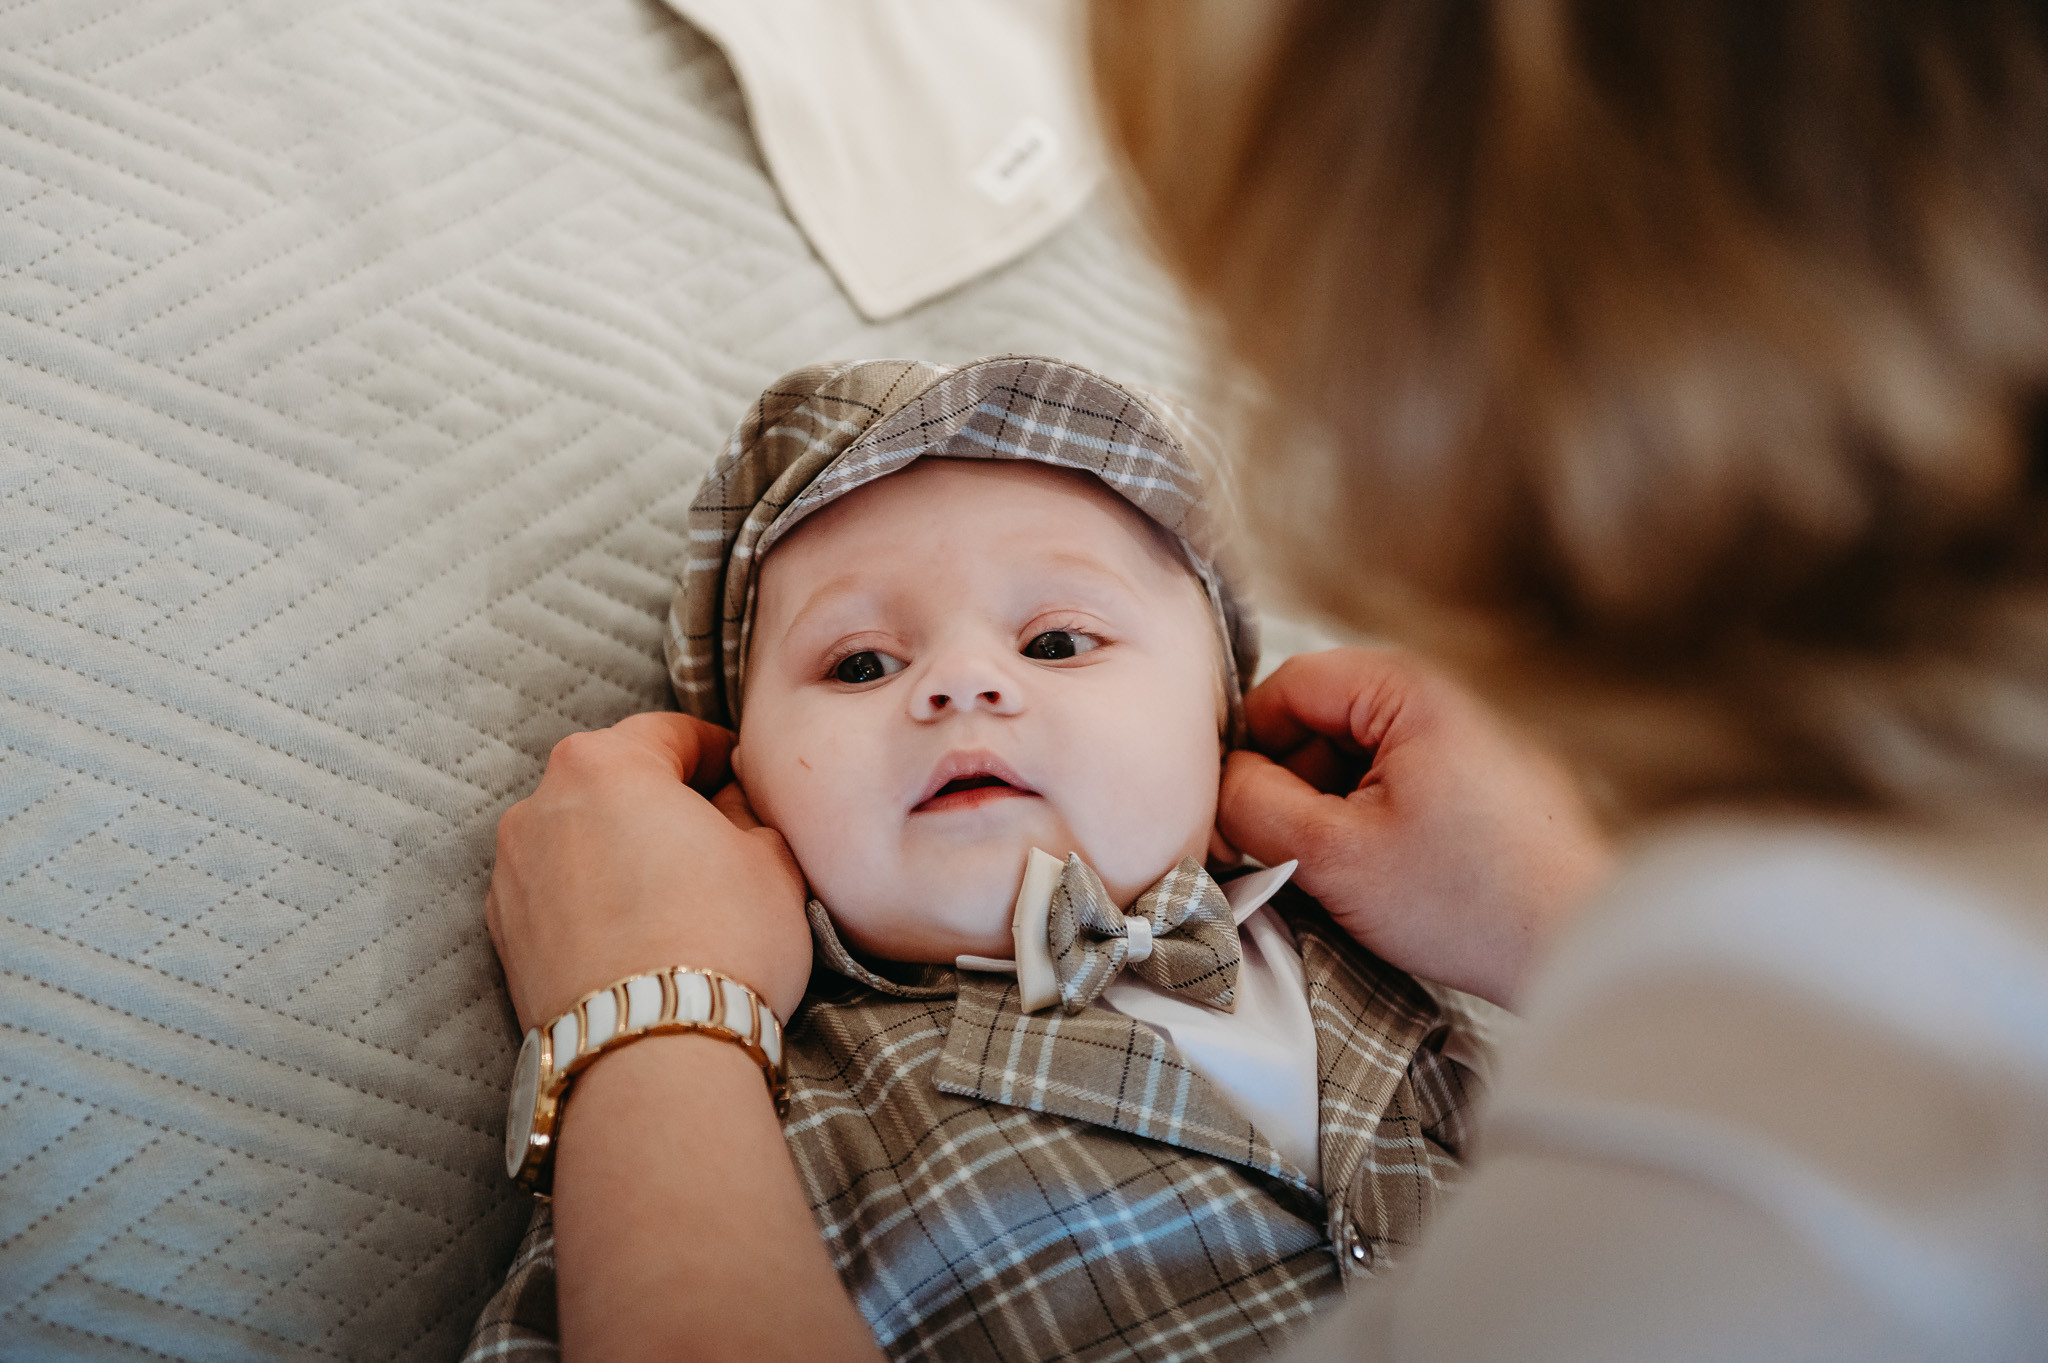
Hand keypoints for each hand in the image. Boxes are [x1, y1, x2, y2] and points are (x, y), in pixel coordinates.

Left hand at [486, 712, 811, 1026]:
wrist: (651, 1056)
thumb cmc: (722, 940)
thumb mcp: (772, 859)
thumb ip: (748, 811)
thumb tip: (729, 803)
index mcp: (605, 763)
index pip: (672, 732)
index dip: (719, 753)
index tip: (744, 778)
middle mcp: (540, 804)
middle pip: (615, 781)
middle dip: (663, 801)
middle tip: (717, 839)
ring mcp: (511, 872)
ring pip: (579, 838)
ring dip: (621, 851)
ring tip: (675, 897)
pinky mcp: (502, 935)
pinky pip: (558, 894)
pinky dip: (592, 901)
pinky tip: (637, 935)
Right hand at [1217, 649, 1611, 1008]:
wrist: (1582, 948)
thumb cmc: (1469, 902)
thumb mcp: (1332, 856)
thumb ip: (1255, 806)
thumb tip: (1221, 782)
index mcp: (1406, 692)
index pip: (1287, 687)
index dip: (1248, 747)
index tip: (1236, 810)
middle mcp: (1445, 700)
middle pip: (1324, 721)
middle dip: (1291, 784)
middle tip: (1282, 853)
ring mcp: (1472, 743)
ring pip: (1360, 759)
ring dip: (1330, 810)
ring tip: (1337, 876)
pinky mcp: (1488, 787)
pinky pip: (1402, 786)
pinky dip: (1374, 824)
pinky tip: (1380, 880)